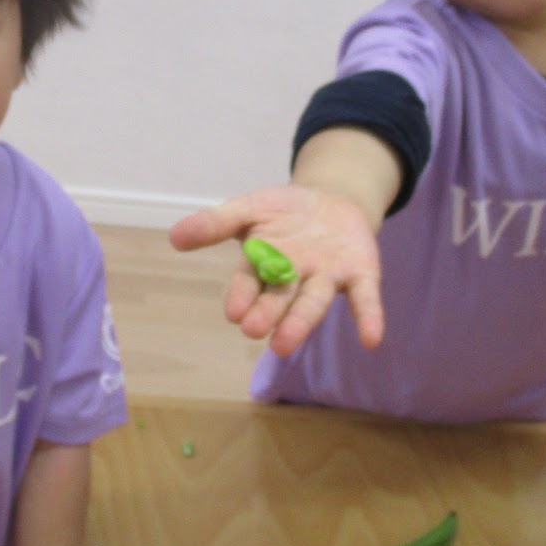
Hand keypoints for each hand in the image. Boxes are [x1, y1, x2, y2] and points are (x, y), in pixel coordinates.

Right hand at [169, 183, 382, 355]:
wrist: (333, 200)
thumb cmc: (284, 212)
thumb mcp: (249, 208)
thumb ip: (216, 222)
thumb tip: (174, 236)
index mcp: (264, 265)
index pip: (249, 282)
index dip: (242, 296)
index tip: (234, 312)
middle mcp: (294, 279)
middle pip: (279, 299)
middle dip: (268, 313)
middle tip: (254, 330)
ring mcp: (326, 278)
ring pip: (313, 303)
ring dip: (301, 323)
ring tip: (284, 344)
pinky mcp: (360, 275)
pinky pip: (365, 297)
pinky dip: (369, 317)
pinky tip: (371, 338)